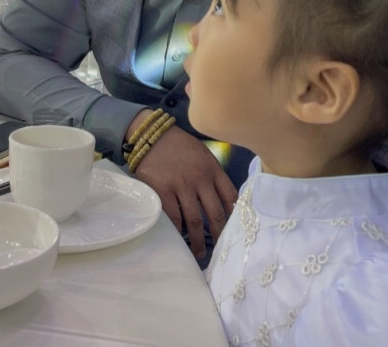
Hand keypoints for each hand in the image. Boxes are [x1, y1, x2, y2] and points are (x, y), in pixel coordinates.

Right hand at [131, 123, 237, 259]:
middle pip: (215, 213)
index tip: (235, 230)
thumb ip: (214, 174)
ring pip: (195, 220)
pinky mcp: (163, 191)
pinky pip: (174, 218)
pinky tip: (180, 240)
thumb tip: (225, 201)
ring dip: (198, 240)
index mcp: (213, 169)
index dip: (234, 216)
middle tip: (220, 250)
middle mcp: (200, 179)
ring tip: (199, 252)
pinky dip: (178, 232)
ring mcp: (181, 186)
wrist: (151, 135)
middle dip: (219, 235)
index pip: (230, 196)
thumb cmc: (179, 146)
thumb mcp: (203, 154)